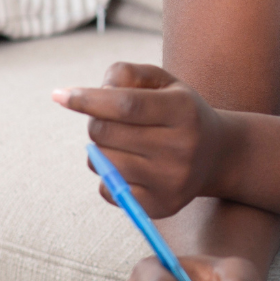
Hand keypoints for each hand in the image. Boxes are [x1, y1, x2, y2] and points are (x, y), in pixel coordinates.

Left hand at [54, 63, 237, 218]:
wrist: (219, 155)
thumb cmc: (180, 111)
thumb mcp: (162, 82)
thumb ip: (126, 74)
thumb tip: (89, 94)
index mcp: (183, 110)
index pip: (125, 105)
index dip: (88, 99)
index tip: (60, 95)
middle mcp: (181, 147)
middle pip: (106, 134)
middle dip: (95, 122)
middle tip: (110, 120)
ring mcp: (171, 180)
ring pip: (103, 162)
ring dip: (100, 150)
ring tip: (122, 144)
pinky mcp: (161, 206)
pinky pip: (108, 190)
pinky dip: (108, 176)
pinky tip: (131, 167)